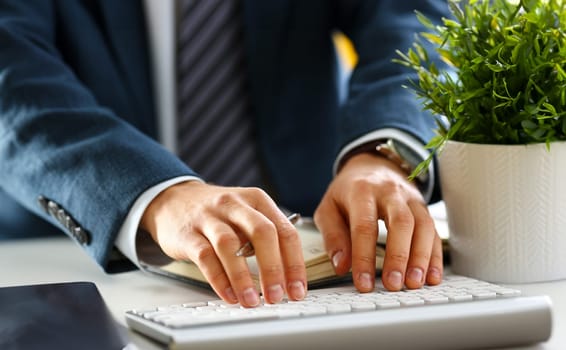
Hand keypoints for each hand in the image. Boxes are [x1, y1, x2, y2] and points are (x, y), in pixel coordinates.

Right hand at [140, 181, 306, 306]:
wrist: (174, 201)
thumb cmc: (218, 214)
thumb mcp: (247, 214)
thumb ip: (267, 239)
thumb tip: (288, 279)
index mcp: (258, 200)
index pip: (285, 231)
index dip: (294, 263)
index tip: (297, 290)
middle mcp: (235, 205)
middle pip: (262, 233)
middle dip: (273, 268)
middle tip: (277, 296)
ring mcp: (210, 217)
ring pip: (230, 246)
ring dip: (243, 277)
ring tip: (251, 301)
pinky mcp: (189, 233)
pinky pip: (205, 258)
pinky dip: (219, 280)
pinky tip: (229, 295)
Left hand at [314, 153, 442, 291]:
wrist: (372, 164)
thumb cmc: (347, 191)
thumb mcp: (328, 207)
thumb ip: (332, 236)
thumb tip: (341, 266)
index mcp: (361, 191)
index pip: (364, 226)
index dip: (364, 257)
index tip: (363, 283)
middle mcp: (389, 192)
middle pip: (400, 223)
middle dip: (398, 257)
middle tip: (393, 285)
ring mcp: (410, 199)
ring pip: (422, 226)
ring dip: (420, 257)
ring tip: (414, 283)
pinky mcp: (423, 207)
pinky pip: (433, 231)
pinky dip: (434, 256)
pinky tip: (431, 276)